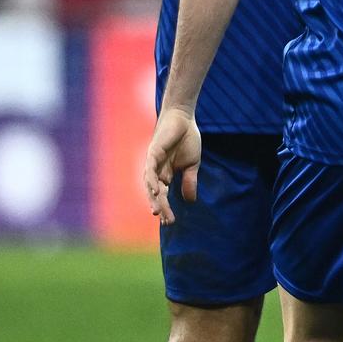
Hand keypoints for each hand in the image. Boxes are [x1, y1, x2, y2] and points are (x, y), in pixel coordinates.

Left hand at [143, 106, 201, 225]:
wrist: (183, 119)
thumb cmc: (187, 139)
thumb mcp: (192, 165)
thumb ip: (189, 181)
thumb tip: (190, 201)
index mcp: (165, 175)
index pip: (163, 196)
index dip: (166, 208)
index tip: (170, 222)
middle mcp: (156, 171)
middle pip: (156, 194)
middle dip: (160, 207)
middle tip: (166, 221)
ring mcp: (153, 163)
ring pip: (150, 185)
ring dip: (154, 198)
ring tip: (157, 212)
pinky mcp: (153, 153)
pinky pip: (151, 170)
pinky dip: (152, 181)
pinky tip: (157, 191)